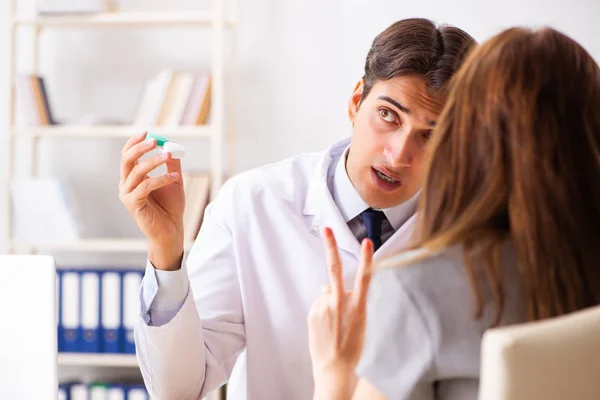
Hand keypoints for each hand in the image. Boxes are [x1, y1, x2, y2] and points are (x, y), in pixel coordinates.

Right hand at [119, 132, 184, 269]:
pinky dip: (161, 179)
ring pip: (137, 171)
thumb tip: (173, 146)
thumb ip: (172, 165)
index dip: (134, 142)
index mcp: (132, 178)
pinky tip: (175, 177)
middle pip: (127, 160)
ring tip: (169, 156)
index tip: (147, 132)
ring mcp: (127, 194)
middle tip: (155, 141)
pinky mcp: (132, 204)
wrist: (171, 230)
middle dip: (140, 148)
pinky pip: (145, 186)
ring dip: (154, 161)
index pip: (127, 155)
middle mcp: (126, 184)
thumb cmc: (171, 207)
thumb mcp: (174, 181)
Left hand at [308, 227, 374, 376]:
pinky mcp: (312, 312)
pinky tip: (327, 325)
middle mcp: (339, 303)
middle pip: (334, 269)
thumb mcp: (359, 322)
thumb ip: (348, 301)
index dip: (367, 258)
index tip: (368, 241)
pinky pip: (319, 303)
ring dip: (331, 300)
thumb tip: (329, 287)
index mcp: (357, 307)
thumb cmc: (352, 346)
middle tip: (326, 229)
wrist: (334, 367)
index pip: (364, 278)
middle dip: (331, 246)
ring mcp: (324, 307)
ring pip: (327, 292)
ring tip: (335, 322)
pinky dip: (323, 309)